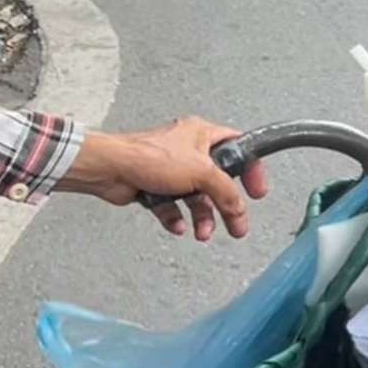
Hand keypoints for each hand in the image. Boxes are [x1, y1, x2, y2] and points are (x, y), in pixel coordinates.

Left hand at [57, 119, 268, 240]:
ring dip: (203, 217)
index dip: (251, 169)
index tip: (257, 191)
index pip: (238, 148)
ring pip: (197, 198)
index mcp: (201, 135)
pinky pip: (174, 207)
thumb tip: (239, 206)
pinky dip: (177, 218)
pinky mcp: (155, 187)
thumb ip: (226, 191)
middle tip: (236, 225)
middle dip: (227, 206)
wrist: (111, 170)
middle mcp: (187, 150)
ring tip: (203, 232)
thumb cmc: (147, 157)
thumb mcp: (201, 172)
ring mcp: (171, 170)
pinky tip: (177, 224)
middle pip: (218, 182)